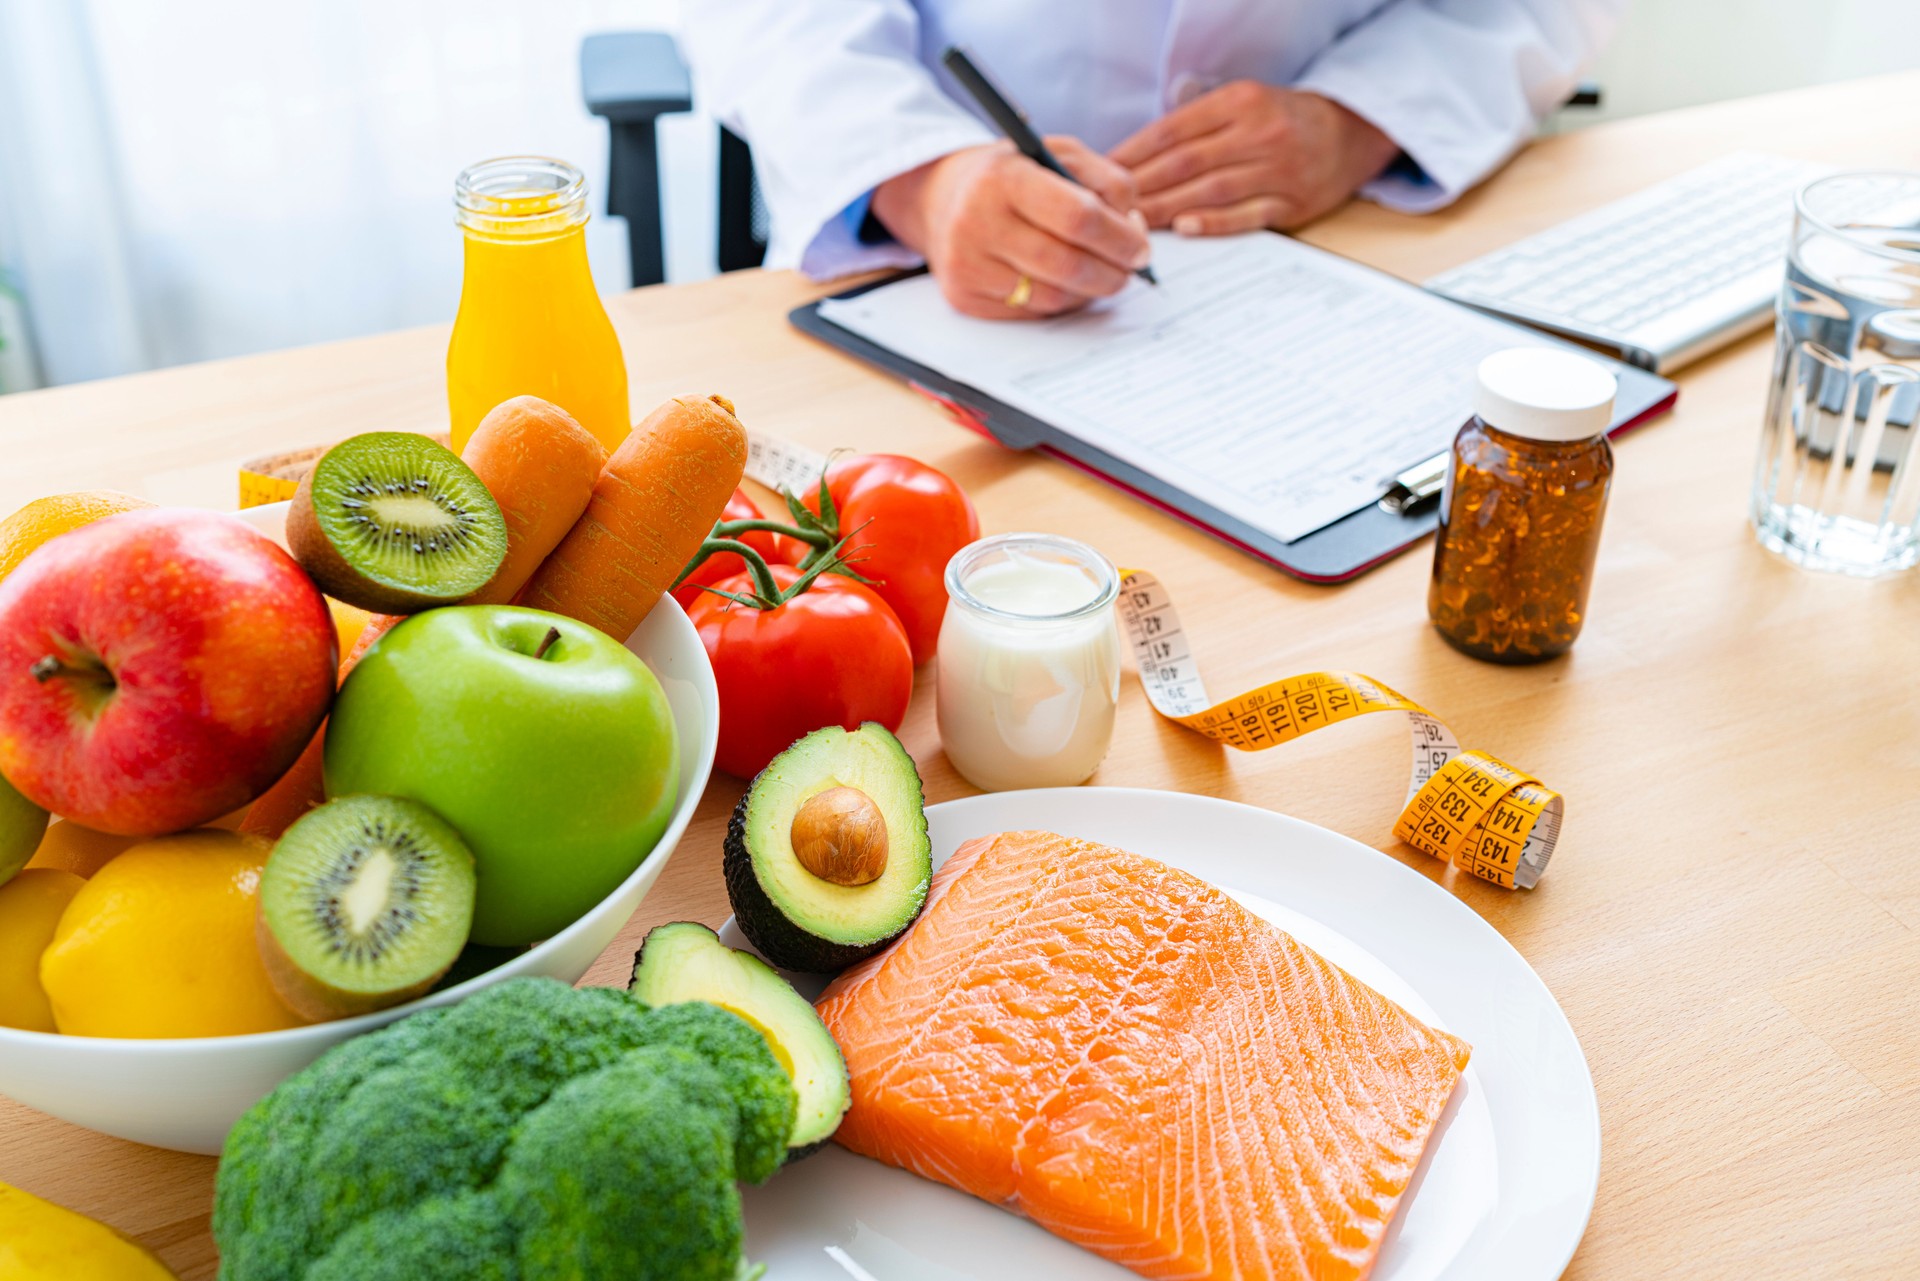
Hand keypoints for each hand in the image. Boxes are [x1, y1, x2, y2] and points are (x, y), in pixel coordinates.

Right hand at [871, 137, 1151, 318]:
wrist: (943, 198)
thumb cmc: (1015, 174)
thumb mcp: (1059, 154)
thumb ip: (1107, 180)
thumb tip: (1134, 229)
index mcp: (1004, 177)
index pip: (1078, 217)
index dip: (1120, 238)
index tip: (1141, 248)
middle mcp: (977, 221)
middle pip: (1068, 265)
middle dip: (1113, 272)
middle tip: (1130, 268)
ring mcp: (966, 265)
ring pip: (1053, 297)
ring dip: (1089, 290)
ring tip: (1100, 272)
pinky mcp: (964, 297)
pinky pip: (1031, 312)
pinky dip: (1060, 301)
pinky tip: (1064, 281)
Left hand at [1111, 84, 1399, 234]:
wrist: (1350, 134)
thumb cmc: (1280, 120)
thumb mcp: (1241, 104)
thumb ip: (1196, 125)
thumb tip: (1134, 158)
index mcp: (1240, 102)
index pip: (1174, 130)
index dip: (1134, 152)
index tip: (1102, 171)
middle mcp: (1260, 133)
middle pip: (1187, 162)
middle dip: (1142, 185)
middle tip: (1106, 205)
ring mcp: (1278, 170)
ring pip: (1210, 190)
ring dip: (1166, 208)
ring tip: (1131, 223)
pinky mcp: (1292, 203)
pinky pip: (1246, 215)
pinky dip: (1213, 223)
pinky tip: (1183, 228)